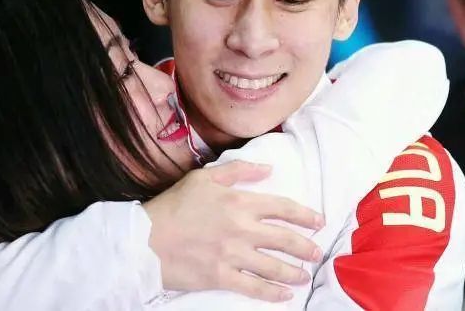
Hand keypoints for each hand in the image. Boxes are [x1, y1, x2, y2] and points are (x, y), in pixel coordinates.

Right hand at [143, 160, 323, 301]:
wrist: (146, 237)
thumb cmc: (174, 205)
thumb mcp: (204, 177)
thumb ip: (238, 171)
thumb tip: (268, 169)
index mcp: (239, 203)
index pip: (283, 208)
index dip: (305, 215)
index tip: (319, 221)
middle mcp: (242, 229)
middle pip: (285, 239)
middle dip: (306, 247)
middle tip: (317, 252)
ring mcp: (232, 255)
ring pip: (274, 267)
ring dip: (295, 272)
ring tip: (305, 276)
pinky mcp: (221, 277)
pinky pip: (254, 288)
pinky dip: (272, 294)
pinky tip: (284, 296)